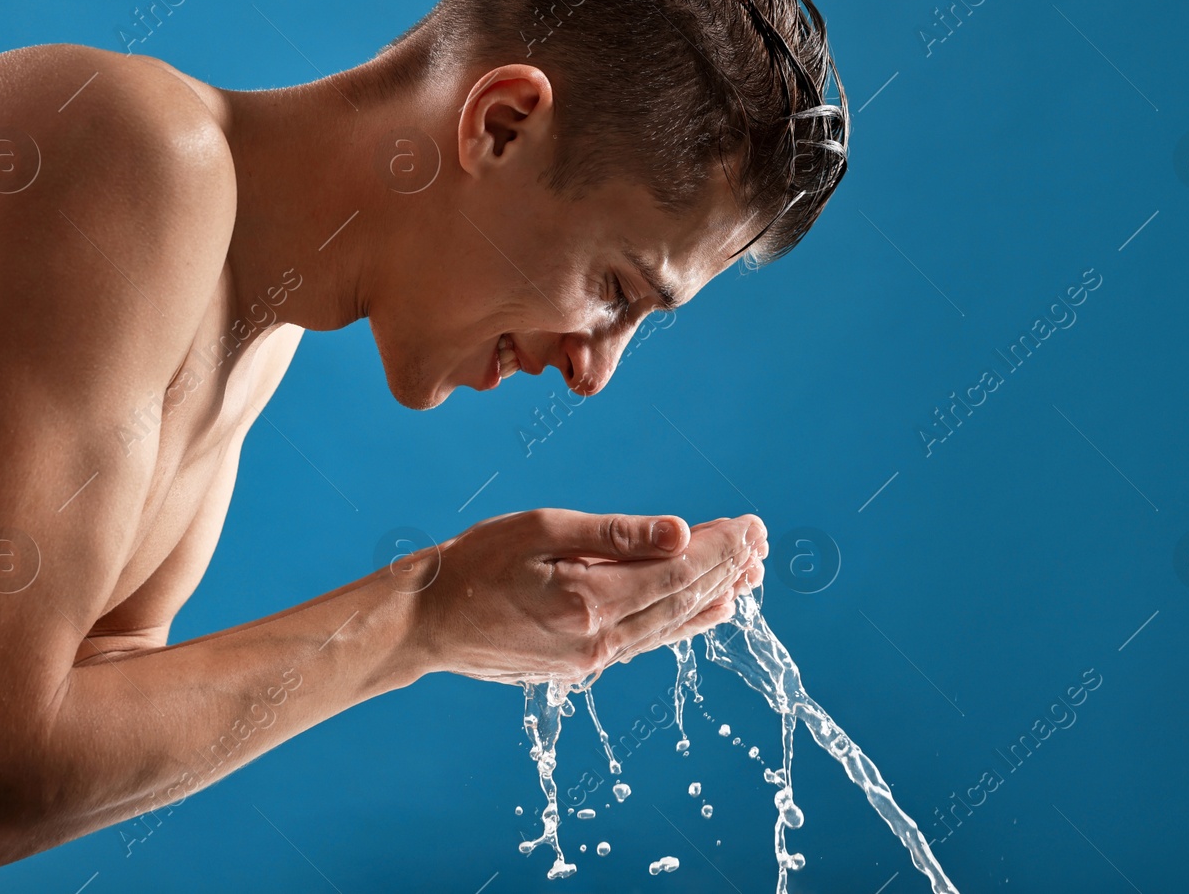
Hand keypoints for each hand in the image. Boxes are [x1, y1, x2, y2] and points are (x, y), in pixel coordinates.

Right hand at [403, 509, 767, 685]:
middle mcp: (599, 640)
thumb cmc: (475, 564)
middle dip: (727, 568)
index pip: (677, 572)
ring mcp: (591, 659)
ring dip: (713, 597)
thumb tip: (680, 532)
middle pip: (682, 600)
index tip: (751, 524)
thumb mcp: (541, 529)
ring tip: (750, 575)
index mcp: (589, 601)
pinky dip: (682, 621)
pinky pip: (647, 640)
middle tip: (761, 542)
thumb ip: (614, 535)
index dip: (720, 548)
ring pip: (670, 626)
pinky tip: (704, 609)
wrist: (427, 622)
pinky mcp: (582, 665)